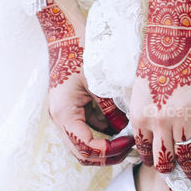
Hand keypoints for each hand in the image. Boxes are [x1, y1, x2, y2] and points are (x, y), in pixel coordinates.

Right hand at [37, 0, 133, 165]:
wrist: (64, 34)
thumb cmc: (81, 53)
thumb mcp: (100, 82)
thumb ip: (111, 109)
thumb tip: (123, 131)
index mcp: (65, 113)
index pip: (87, 147)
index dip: (110, 151)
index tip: (130, 143)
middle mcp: (59, 119)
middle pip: (81, 153)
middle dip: (106, 156)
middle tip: (130, 150)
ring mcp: (63, 115)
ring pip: (82, 145)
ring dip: (103, 147)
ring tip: (127, 141)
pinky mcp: (69, 109)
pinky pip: (85, 130)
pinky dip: (101, 133)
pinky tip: (120, 126)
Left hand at [129, 0, 190, 182]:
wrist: (175, 36)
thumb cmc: (153, 58)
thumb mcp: (138, 90)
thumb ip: (143, 114)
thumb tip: (149, 134)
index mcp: (140, 118)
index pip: (145, 152)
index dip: (152, 161)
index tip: (159, 163)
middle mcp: (160, 123)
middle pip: (166, 161)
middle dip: (171, 172)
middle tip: (180, 177)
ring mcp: (184, 117)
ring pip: (187, 154)